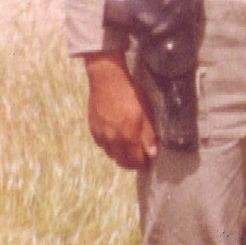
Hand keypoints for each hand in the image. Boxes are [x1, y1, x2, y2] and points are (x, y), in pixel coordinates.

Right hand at [84, 52, 157, 169]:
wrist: (107, 80)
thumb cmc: (130, 93)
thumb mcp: (146, 112)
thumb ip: (148, 135)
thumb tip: (152, 153)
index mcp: (128, 136)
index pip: (135, 161)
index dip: (142, 165)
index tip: (147, 163)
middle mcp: (113, 139)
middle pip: (122, 162)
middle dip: (131, 163)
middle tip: (138, 160)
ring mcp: (101, 135)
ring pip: (111, 154)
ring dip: (120, 155)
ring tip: (127, 148)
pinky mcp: (93, 129)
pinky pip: (102, 145)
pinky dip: (110, 146)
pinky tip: (115, 138)